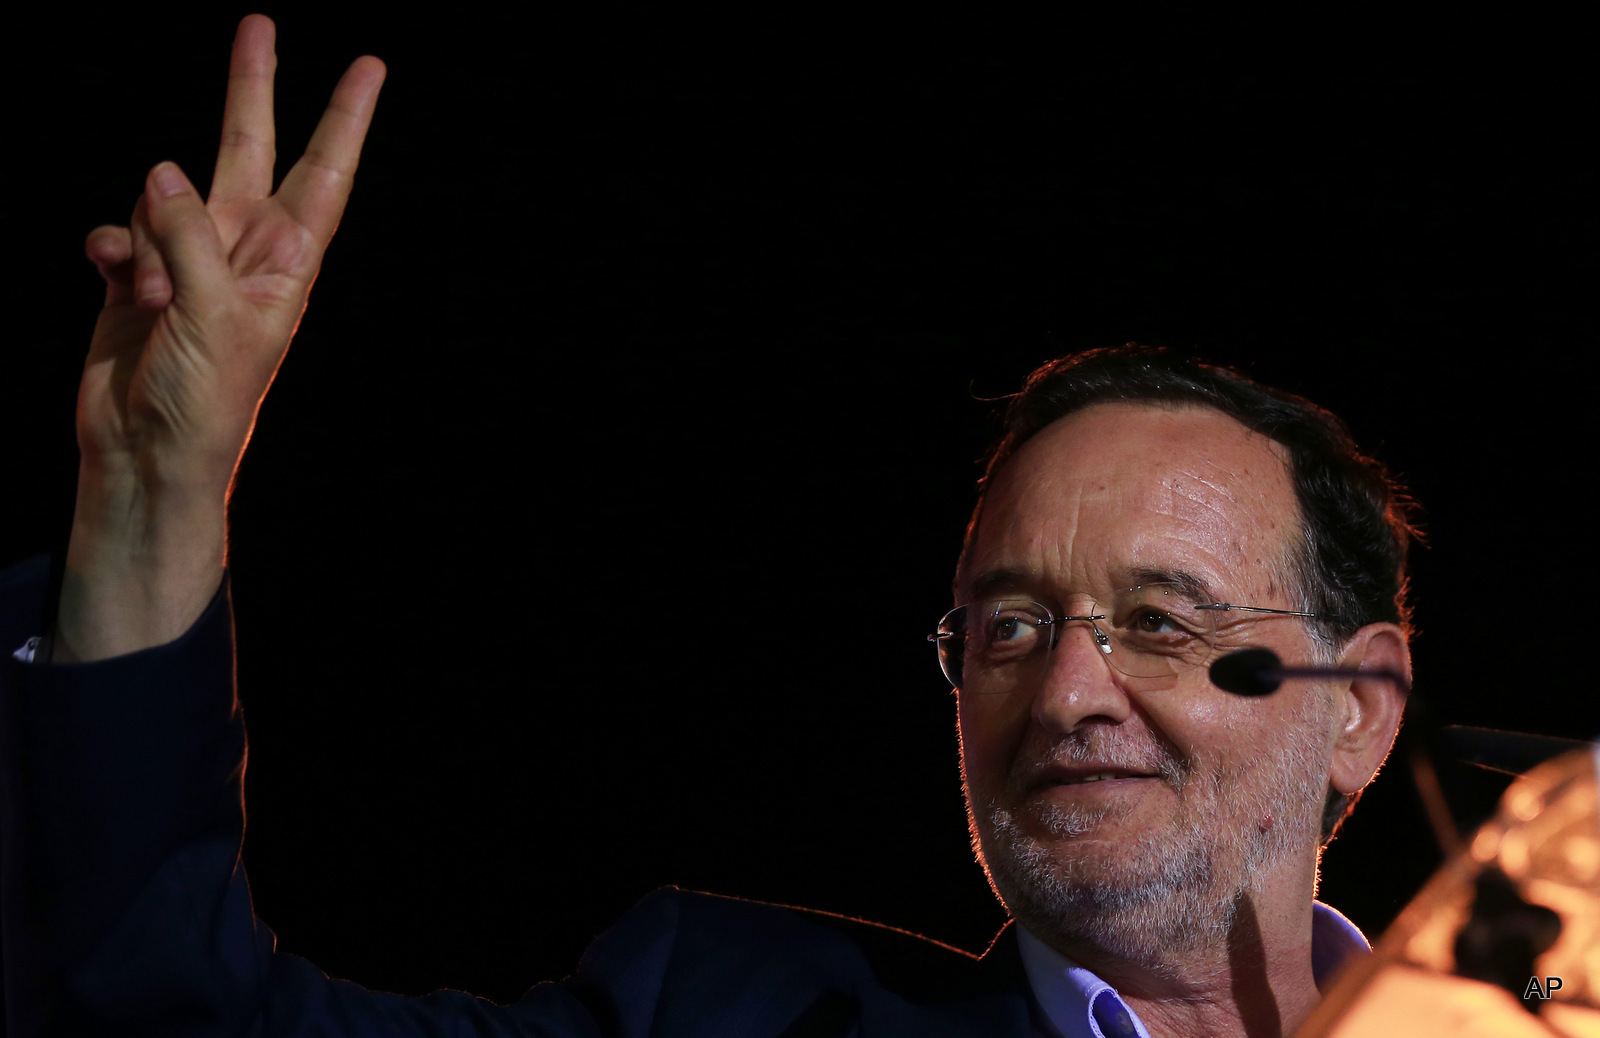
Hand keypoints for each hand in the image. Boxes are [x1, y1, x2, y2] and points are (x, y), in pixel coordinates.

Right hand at [80, 14, 384, 489]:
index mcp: (286, 260)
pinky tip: (111, 283)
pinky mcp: (135, 274)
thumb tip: (162, 171)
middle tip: (258, 22)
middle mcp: (242, 249)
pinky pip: (117, 229)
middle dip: (250, 89)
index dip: (344, 119)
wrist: (146, 452)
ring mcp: (188, 258)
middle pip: (247, 150)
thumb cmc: (202, 398)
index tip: (370, 67)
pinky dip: (110, 249)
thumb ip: (188, 235)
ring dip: (144, 240)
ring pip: (160, 196)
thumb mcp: (209, 313)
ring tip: (148, 301)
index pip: (324, 174)